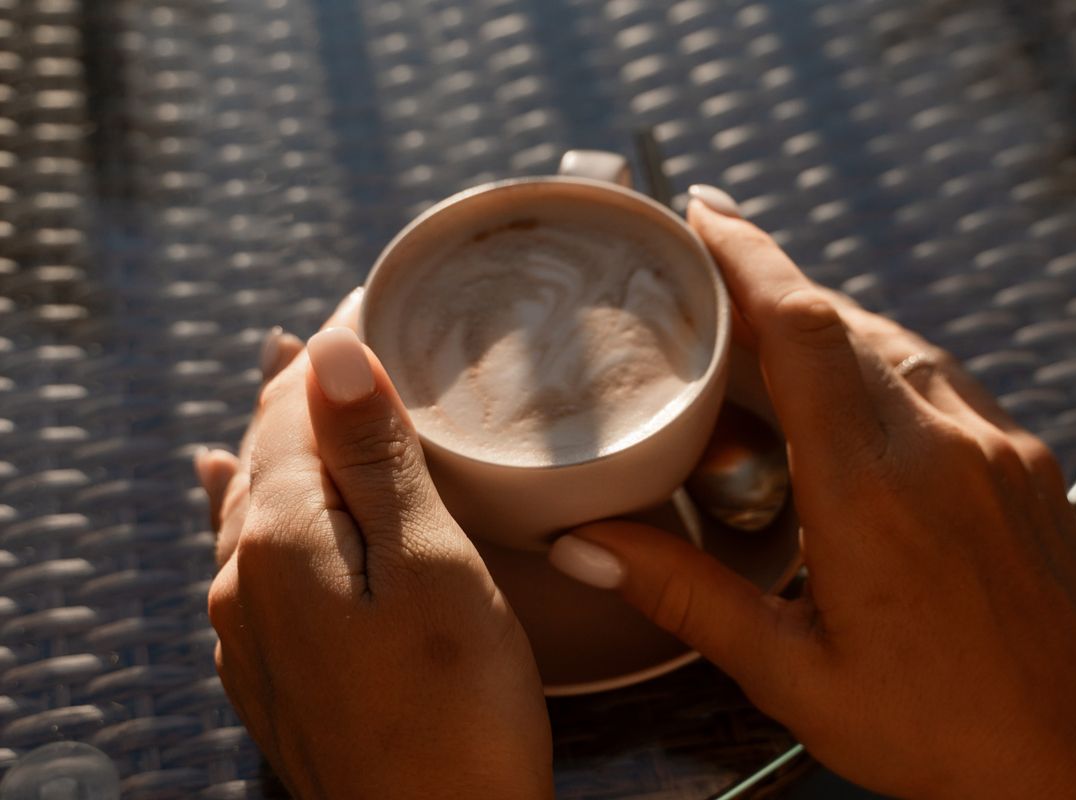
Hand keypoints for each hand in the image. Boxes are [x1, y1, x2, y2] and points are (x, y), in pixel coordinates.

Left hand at [198, 292, 551, 798]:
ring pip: (251, 503)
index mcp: (280, 538)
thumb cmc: (456, 712)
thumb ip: (374, 459)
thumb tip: (327, 349)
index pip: (288, 407)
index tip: (371, 299)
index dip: (330, 349)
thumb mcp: (430, 566)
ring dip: (280, 440)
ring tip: (284, 383)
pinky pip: (246, 558)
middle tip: (346, 334)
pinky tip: (223, 489)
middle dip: (303, 388)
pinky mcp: (272, 673)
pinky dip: (250, 503)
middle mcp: (242, 581)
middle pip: (264, 451)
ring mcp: (248, 634)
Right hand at [550, 191, 1075, 797]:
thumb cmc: (934, 727)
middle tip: (707, 277)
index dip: (750, 258)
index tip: (704, 214)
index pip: (804, 333)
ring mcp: (995, 445)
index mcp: (872, 492)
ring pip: (894, 343)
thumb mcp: (788, 671)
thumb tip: (587, 545)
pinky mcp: (1024, 457)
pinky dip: (880, 363)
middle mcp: (941, 448)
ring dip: (825, 325)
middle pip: (843, 322)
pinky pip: (940, 378)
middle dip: (770, 286)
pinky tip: (849, 395)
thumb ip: (684, 594)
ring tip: (764, 338)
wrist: (1070, 754)